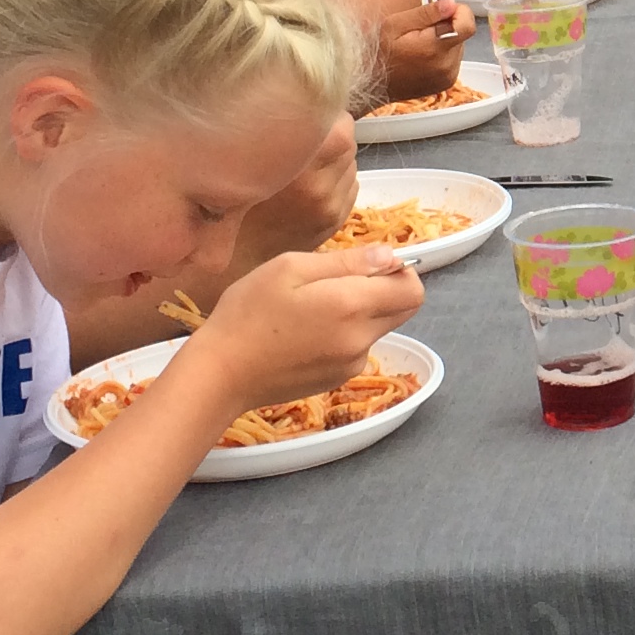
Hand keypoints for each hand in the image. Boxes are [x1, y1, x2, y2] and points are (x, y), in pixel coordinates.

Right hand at [178, 241, 424, 416]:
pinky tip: (305, 333)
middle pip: (404, 310)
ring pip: (379, 328)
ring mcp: (352, 364)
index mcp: (352, 305)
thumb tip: (389, 256)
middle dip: (386, 290)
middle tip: (340, 282)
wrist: (221, 374)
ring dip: (362, 313)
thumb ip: (347, 261)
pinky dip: (345, 335)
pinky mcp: (338, 379)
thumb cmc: (248, 312)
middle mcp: (362, 339)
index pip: (413, 289)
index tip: (370, 263)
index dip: (400, 271)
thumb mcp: (290, 268)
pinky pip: (358, 348)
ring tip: (312, 308)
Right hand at [243, 114, 356, 253]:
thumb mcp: (252, 160)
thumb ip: (286, 135)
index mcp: (298, 168)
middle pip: (349, 145)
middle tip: (305, 142)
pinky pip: (349, 186)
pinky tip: (312, 186)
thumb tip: (312, 108)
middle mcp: (320, 189)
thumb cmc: (236, 201)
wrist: (237, 254)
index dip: (330, 118)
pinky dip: (337, 181)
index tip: (311, 118)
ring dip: (336, 160)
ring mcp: (331, 207)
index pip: (343, 129)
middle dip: (333, 138)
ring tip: (306, 166)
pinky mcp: (337, 220)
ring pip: (350, 165)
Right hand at [376, 0, 471, 89]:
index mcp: (435, 48)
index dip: (460, 12)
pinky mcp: (447, 83)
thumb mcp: (395, 25)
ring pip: (458, 46)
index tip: (444, 10)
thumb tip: (451, 3)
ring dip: (444, 40)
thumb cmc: (379, 52)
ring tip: (420, 44)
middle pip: (462, 34)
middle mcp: (446, 65)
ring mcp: (448, 76)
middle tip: (421, 29)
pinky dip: (442, 54)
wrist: (370, 83)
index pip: (467, 25)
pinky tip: (423, 56)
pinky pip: (453, 60)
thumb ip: (426, 13)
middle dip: (447, 26)